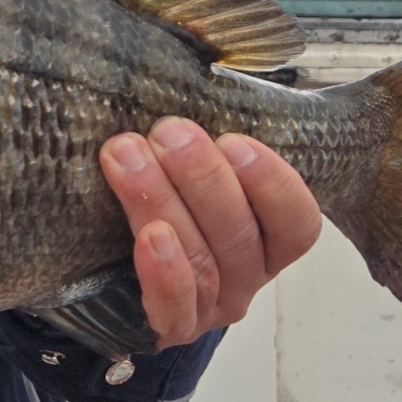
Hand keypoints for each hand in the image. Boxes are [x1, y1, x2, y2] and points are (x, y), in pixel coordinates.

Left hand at [99, 117, 321, 350]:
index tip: (234, 139)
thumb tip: (191, 73)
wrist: (105, 274)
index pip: (296, 221)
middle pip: (240, 235)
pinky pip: (175, 308)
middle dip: (203, 178)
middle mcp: (246, 277)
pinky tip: (149, 235)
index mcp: (267, 238)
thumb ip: (201, 139)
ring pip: (203, 261)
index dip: (272, 183)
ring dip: (164, 201)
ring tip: (127, 156)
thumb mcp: (188, 169)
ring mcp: (210, 306)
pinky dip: (164, 272)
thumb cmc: (160, 200)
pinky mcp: (168, 328)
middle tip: (168, 132)